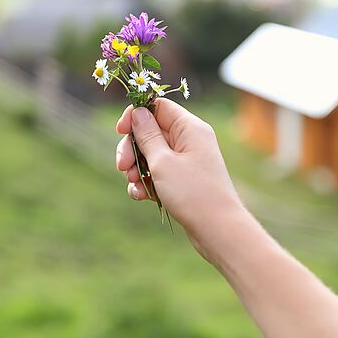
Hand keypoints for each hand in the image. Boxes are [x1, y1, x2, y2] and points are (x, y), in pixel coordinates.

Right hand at [115, 98, 243, 256]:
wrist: (218, 230)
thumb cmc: (193, 193)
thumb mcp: (163, 162)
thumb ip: (147, 135)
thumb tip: (138, 112)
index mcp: (190, 128)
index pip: (158, 107)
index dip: (136, 115)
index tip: (120, 130)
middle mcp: (190, 140)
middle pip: (151, 131)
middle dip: (132, 148)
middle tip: (122, 166)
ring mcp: (187, 160)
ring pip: (151, 154)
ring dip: (137, 167)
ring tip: (134, 184)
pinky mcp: (183, 179)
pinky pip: (159, 172)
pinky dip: (147, 182)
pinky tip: (141, 196)